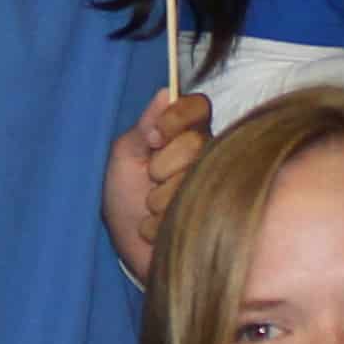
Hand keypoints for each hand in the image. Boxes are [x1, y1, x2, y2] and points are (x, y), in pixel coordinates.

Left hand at [102, 89, 209, 284]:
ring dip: (159, 198)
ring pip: (194, 178)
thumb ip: (144, 126)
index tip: (154, 138)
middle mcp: (210, 157)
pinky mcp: (219, 217)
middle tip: (150, 180)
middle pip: (196, 143)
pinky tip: (159, 229)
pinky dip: (161, 222)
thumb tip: (164, 92)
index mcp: (187, 136)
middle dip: (162, 165)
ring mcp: (218, 187)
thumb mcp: (125, 158)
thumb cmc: (125, 201)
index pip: (198, 107)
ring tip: (151, 209)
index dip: (178, 118)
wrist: (130, 251)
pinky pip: (192, 209)